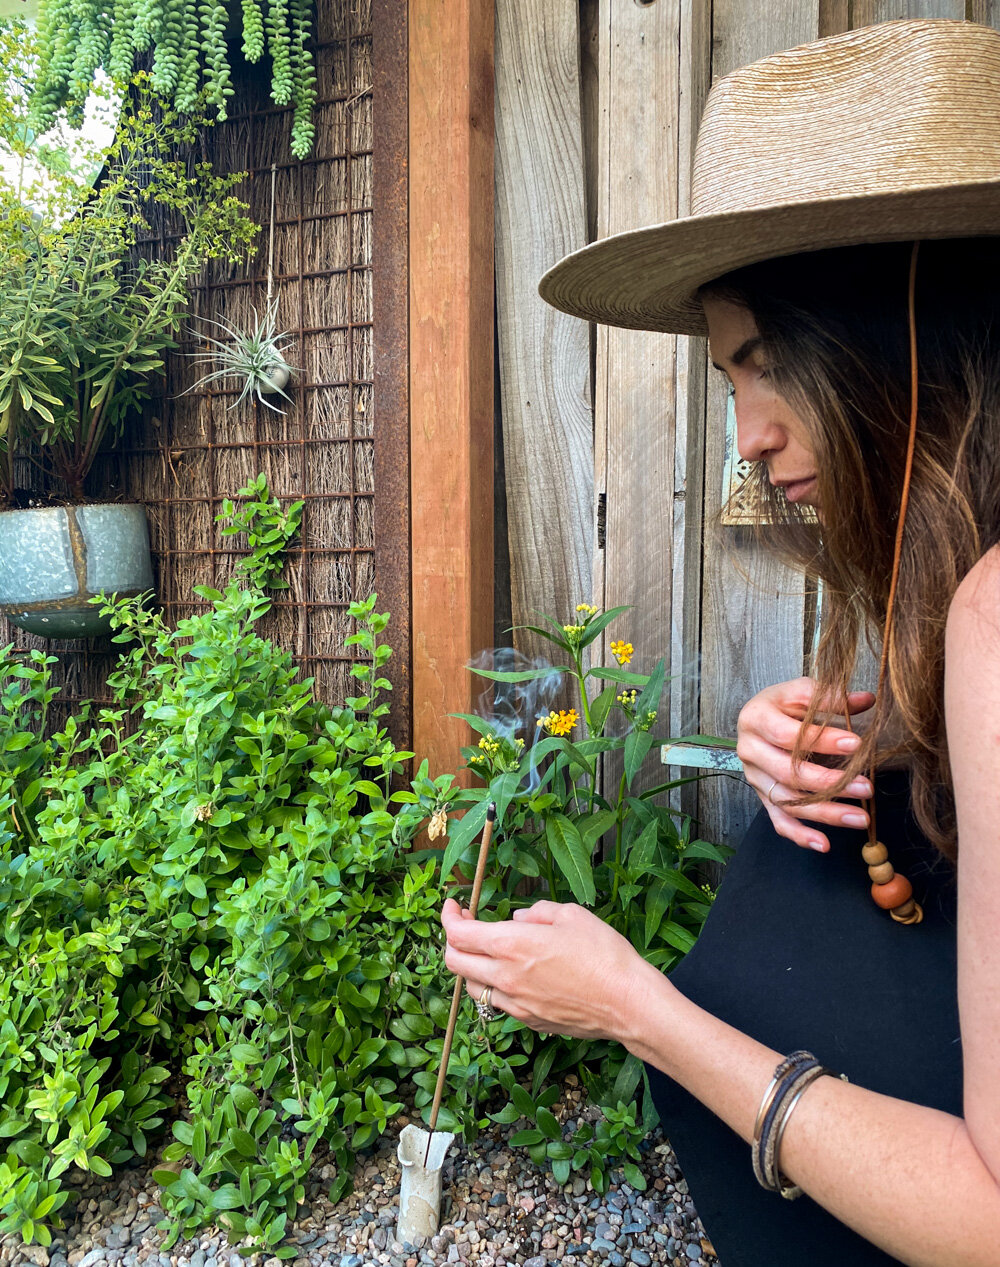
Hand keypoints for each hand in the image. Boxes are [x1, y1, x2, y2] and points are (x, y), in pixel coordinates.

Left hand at [441, 898, 661, 1044]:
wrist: (628, 1003)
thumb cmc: (604, 954)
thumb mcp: (571, 915)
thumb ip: (535, 912)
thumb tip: (516, 919)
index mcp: (512, 945)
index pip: (459, 934)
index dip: (449, 917)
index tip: (454, 906)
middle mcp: (506, 978)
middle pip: (455, 963)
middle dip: (452, 941)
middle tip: (465, 925)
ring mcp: (516, 1005)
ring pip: (473, 988)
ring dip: (471, 967)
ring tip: (487, 952)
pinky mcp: (530, 1022)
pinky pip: (499, 1004)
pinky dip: (495, 988)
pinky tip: (514, 976)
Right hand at [736, 676, 874, 851]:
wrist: (760, 717)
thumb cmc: (784, 704)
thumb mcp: (802, 692)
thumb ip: (830, 697)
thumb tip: (865, 700)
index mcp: (755, 718)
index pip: (789, 735)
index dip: (822, 741)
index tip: (856, 744)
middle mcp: (749, 750)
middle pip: (789, 774)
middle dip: (830, 783)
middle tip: (866, 787)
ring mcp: (755, 778)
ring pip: (789, 802)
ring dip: (826, 813)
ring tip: (861, 818)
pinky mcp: (763, 797)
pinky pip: (779, 821)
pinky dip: (800, 835)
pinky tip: (824, 844)